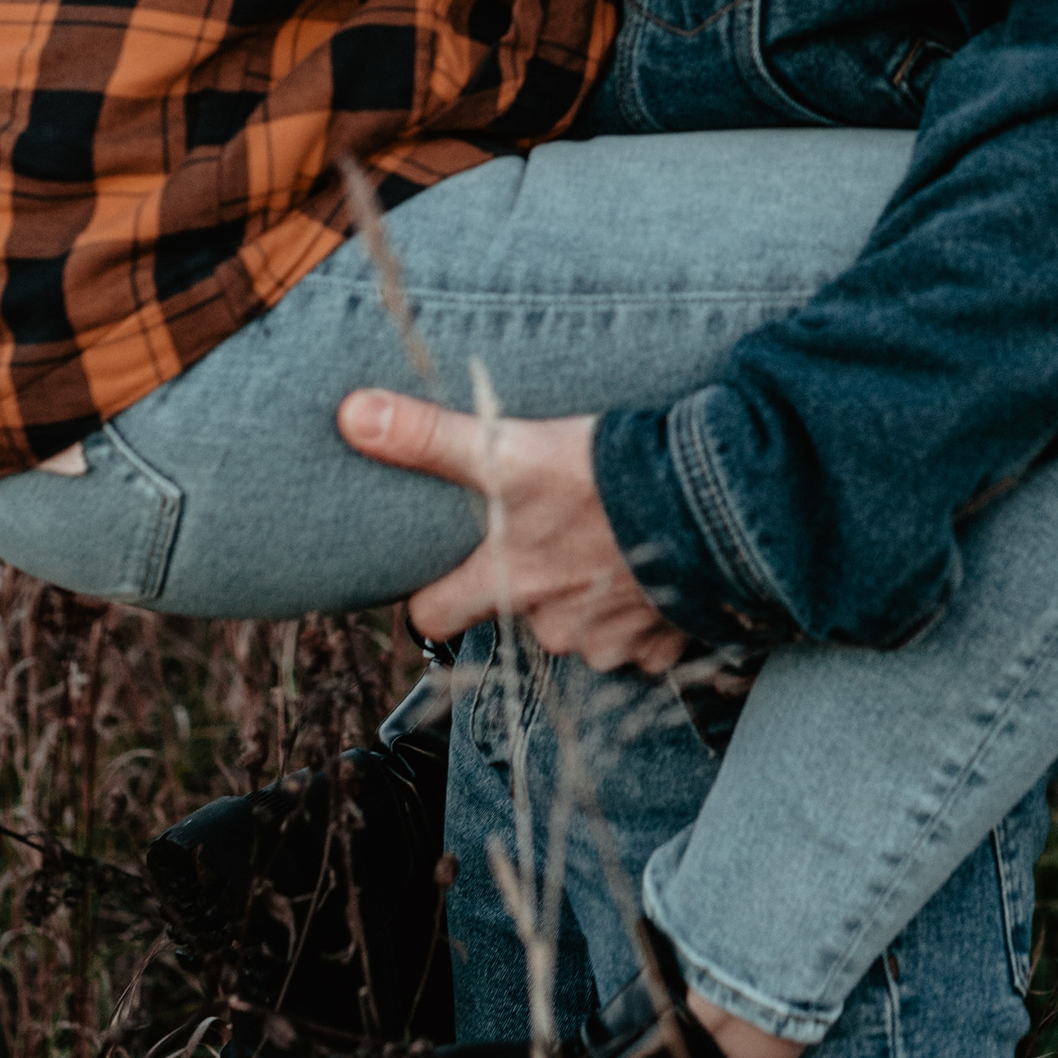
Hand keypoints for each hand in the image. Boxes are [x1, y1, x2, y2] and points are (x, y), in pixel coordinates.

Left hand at [336, 387, 687, 673]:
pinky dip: (648, 611)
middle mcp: (551, 625)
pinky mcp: (664, 643)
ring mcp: (610, 642)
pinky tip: (656, 569)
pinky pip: (645, 640)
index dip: (434, 596)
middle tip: (549, 543)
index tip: (444, 570)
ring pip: (584, 630)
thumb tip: (350, 415)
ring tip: (609, 543)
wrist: (707, 505)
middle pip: (516, 621)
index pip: (435, 617)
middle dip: (528, 592)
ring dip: (593, 598)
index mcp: (506, 582)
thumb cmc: (602, 476)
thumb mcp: (507, 450)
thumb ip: (428, 438)